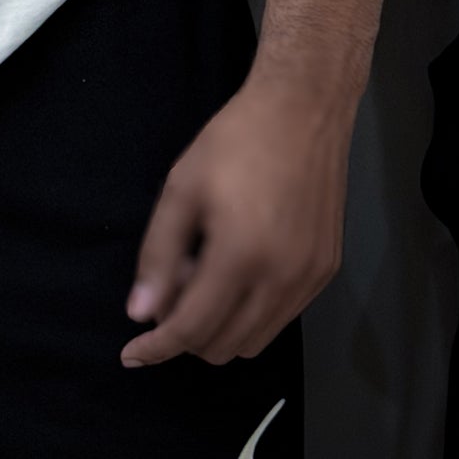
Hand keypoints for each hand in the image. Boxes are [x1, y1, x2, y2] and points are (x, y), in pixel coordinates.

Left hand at [121, 71, 353, 366]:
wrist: (305, 106)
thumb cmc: (236, 140)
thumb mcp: (182, 187)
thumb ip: (158, 255)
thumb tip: (141, 315)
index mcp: (240, 256)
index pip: (191, 330)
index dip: (156, 347)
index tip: (131, 352)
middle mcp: (281, 278)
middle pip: (223, 347)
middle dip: (187, 335)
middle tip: (174, 287)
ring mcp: (310, 278)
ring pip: (255, 341)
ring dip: (221, 328)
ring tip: (208, 275)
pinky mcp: (327, 269)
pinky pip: (282, 317)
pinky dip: (253, 313)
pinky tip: (242, 269)